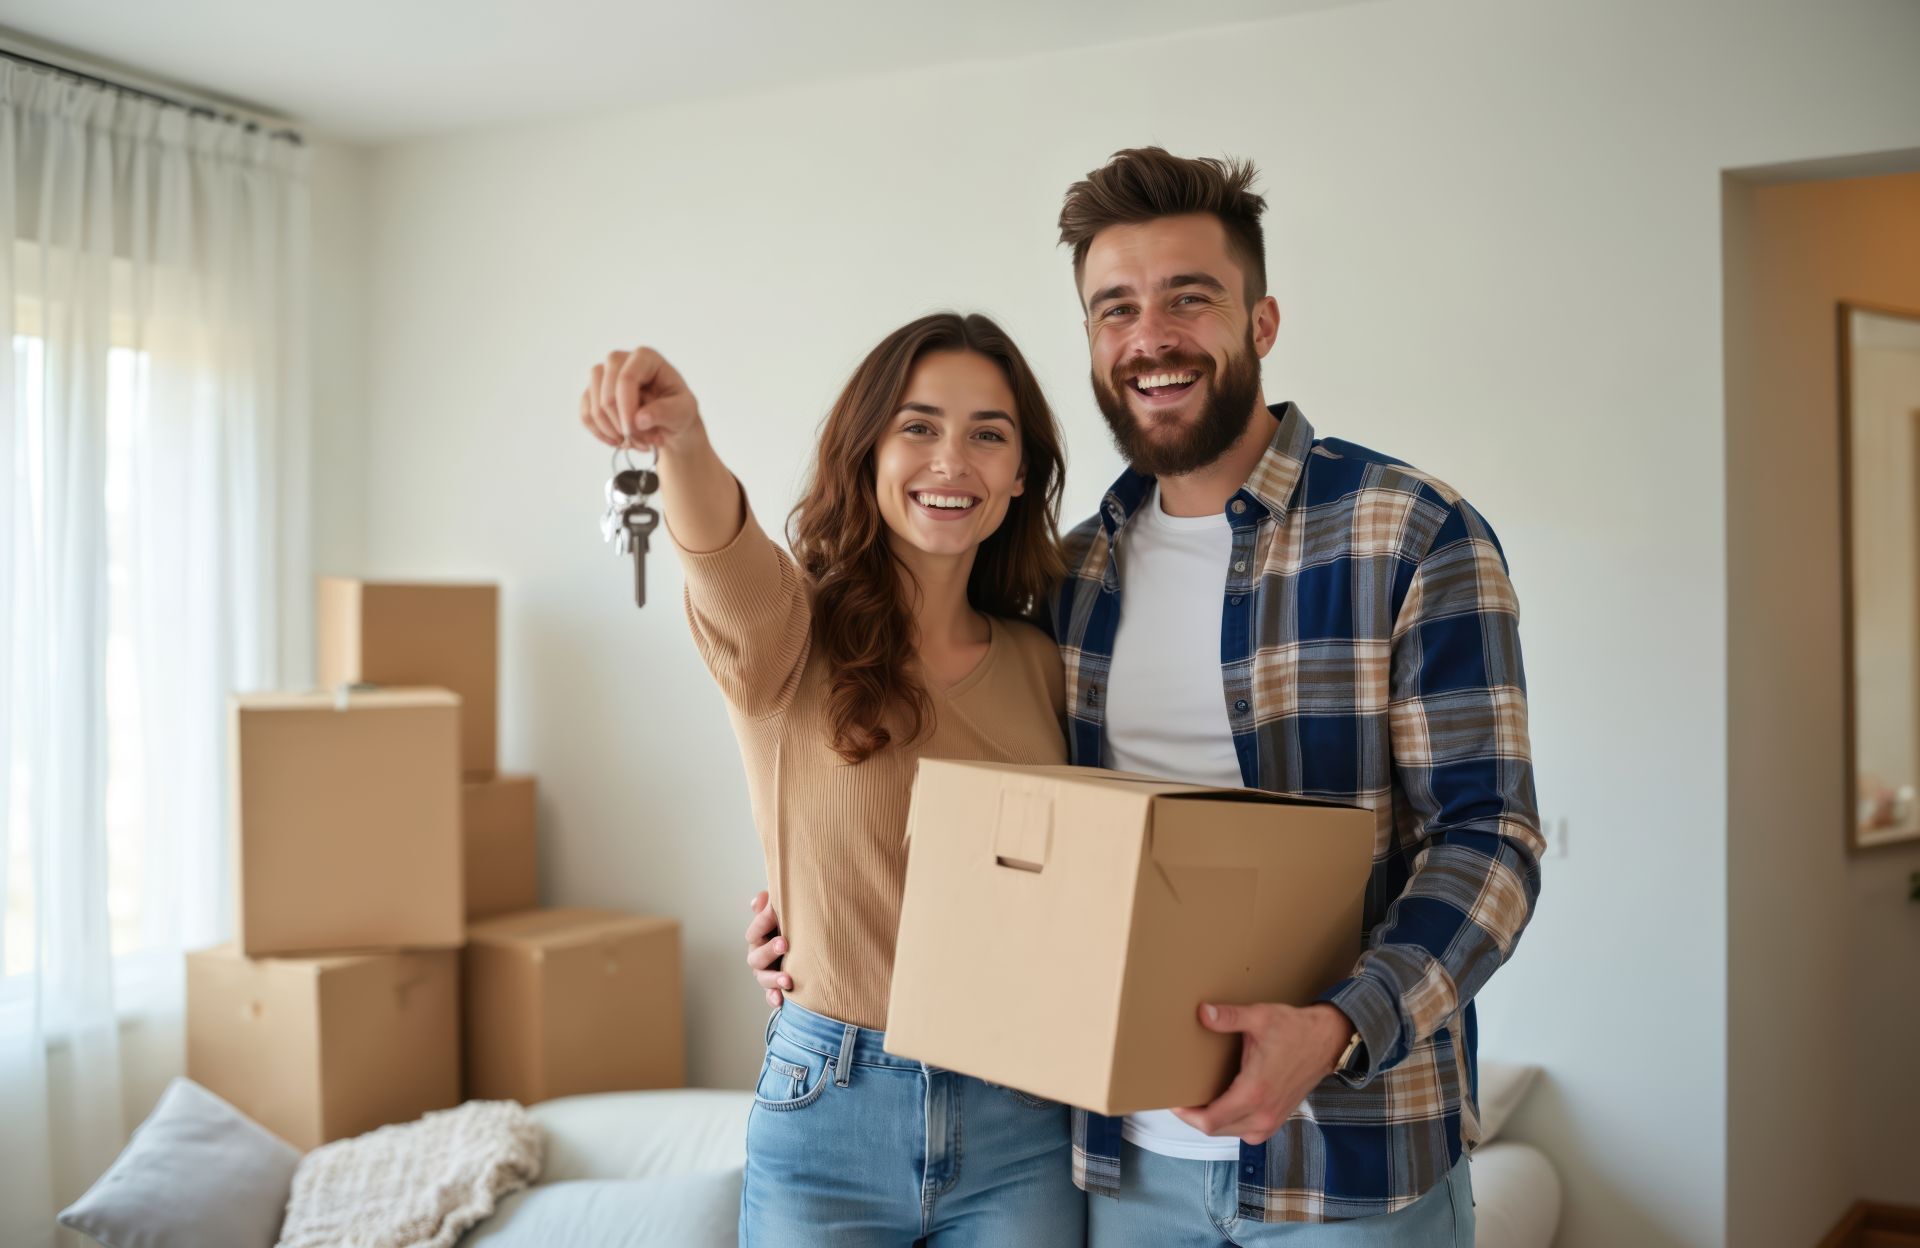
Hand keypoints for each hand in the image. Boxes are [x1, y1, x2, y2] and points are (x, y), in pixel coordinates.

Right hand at [579, 346, 702, 451]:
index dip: (626, 407)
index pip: (626, 378)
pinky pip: (586, 415)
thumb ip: (665, 412)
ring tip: (636, 443)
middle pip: (606, 391)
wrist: (670, 422)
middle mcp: (620, 361)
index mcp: (645, 358)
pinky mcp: (593, 394)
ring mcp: (603, 376)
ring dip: (612, 431)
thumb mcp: (683, 411)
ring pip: (593, 404)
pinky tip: (619, 442)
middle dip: (621, 422)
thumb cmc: (678, 409)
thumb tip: (639, 419)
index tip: (633, 430)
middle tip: (643, 441)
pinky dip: (601, 434)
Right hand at [745, 891, 789, 1007]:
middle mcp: (759, 956)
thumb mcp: (784, 916)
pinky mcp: (776, 989)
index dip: (762, 924)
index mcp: (759, 938)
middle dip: (769, 951)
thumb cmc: (792, 928)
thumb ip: (771, 907)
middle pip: (756, 957)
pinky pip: (771, 996)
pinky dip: (774, 998)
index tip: (775, 916)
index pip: (754, 932)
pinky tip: (780, 1000)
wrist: (808, 947)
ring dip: (774, 979)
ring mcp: (766, 973)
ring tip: (787, 980)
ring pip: (763, 978)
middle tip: (784, 945)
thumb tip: (761, 898)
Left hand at [1170, 1002, 1353, 1144]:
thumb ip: (1229, 1017)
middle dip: (1194, 1117)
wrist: (1327, 1042)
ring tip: (1197, 1100)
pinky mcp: (1276, 1120)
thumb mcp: (1260, 1017)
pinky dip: (1229, 1122)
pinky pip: (1244, 1131)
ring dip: (1211, 1120)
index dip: (1186, 1115)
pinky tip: (1222, 1103)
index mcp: (1254, 1092)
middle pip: (1215, 1130)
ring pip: (1229, 1132)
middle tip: (1181, 1097)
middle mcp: (1262, 1114)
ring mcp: (1271, 1121)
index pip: (1210, 1121)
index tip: (1174, 1100)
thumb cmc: (1294, 1030)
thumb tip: (1202, 1013)